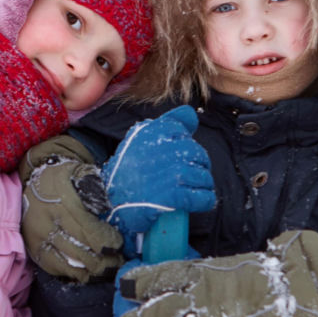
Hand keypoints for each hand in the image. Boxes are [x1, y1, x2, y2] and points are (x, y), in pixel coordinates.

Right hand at [20, 136, 123, 281]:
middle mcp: (47, 223)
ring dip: (91, 271)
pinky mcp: (33, 248)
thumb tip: (108, 207)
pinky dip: (73, 273)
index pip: (87, 230)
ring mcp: (38, 238)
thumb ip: (94, 187)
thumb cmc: (61, 177)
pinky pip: (55, 267)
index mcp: (61, 204)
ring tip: (107, 270)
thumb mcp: (78, 172)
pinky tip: (88, 273)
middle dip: (103, 261)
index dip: (105, 242)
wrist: (32, 178)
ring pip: (68, 264)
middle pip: (79, 251)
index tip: (118, 245)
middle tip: (118, 262)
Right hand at [102, 106, 214, 256]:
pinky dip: (204, 200)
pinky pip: (203, 196)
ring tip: (191, 189)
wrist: (112, 201)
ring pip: (203, 176)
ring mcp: (171, 173)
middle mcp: (164, 149)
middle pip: (197, 154)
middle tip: (185, 177)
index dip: (183, 146)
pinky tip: (198, 202)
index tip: (173, 157)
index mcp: (154, 132)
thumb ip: (170, 122)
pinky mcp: (174, 195)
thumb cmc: (130, 170)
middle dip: (197, 166)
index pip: (183, 132)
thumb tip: (191, 114)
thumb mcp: (142, 138)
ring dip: (202, 185)